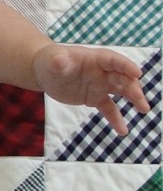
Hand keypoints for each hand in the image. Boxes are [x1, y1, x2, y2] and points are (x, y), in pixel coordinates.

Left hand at [33, 43, 149, 135]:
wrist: (47, 73)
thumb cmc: (51, 61)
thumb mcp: (52, 60)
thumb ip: (58, 61)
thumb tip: (58, 61)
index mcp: (94, 58)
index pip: (113, 60)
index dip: (125, 66)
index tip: (137, 73)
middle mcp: (102, 71)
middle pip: (121, 77)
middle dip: (132, 87)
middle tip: (140, 100)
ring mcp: (100, 85)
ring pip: (121, 91)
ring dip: (133, 99)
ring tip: (144, 110)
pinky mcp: (95, 98)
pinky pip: (109, 109)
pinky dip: (116, 119)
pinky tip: (123, 131)